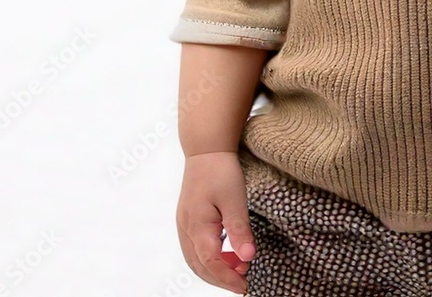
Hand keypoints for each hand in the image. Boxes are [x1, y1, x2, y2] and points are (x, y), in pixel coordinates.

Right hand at [176, 151, 258, 293]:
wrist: (206, 148)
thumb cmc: (220, 170)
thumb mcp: (235, 199)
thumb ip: (239, 229)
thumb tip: (247, 258)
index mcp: (197, 227)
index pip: (211, 264)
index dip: (228, 278)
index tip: (245, 286)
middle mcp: (186, 229)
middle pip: (200, 266)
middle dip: (220, 279)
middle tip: (242, 284)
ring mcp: (184, 224)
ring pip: (195, 260)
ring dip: (213, 271)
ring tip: (235, 272)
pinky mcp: (188, 219)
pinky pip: (194, 248)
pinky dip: (208, 259)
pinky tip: (224, 256)